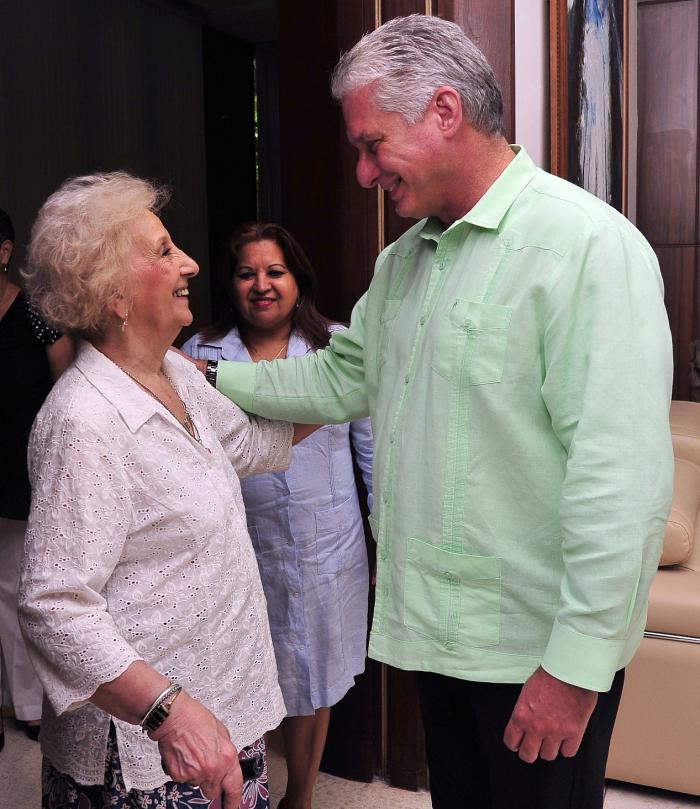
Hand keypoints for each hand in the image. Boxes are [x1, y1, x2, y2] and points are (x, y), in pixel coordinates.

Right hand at [150, 690, 242, 808]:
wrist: (173, 716)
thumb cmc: (195, 719)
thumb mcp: (221, 732)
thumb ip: (225, 752)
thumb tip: (226, 764)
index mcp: (226, 757)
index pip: (234, 786)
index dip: (234, 799)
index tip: (233, 805)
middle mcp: (212, 769)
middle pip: (213, 791)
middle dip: (211, 783)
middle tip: (206, 766)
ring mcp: (195, 774)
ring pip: (198, 784)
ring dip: (197, 774)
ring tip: (193, 754)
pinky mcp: (179, 776)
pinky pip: (184, 780)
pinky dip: (184, 771)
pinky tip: (184, 756)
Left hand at [503, 667, 597, 762]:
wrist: (570, 671)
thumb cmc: (548, 676)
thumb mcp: (527, 692)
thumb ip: (525, 712)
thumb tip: (524, 723)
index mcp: (522, 715)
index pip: (511, 741)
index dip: (514, 743)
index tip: (518, 743)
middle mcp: (537, 728)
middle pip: (528, 755)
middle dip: (529, 751)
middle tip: (534, 745)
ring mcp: (556, 732)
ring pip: (548, 756)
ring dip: (549, 748)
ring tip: (552, 738)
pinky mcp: (574, 733)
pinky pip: (568, 752)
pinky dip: (567, 747)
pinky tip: (566, 738)